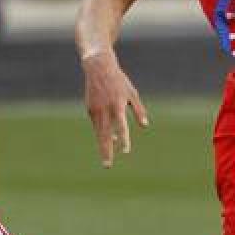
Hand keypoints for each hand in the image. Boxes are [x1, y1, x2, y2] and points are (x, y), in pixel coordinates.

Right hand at [81, 50, 148, 167]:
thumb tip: (145, 126)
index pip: (121, 126)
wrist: (98, 68)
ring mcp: (95, 110)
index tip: (125, 150)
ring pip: (99, 132)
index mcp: (118, 105)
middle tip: (108, 165)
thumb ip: (138, 110)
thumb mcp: (132, 93)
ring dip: (103, 145)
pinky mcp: (90, 110)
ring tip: (108, 159)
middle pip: (105, 135)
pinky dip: (102, 133)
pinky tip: (110, 138)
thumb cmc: (119, 81)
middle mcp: (105, 109)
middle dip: (106, 151)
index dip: (123, 139)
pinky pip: (97, 125)